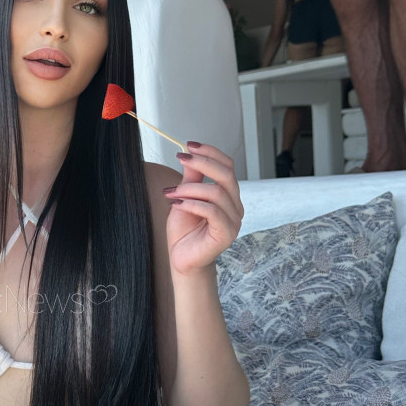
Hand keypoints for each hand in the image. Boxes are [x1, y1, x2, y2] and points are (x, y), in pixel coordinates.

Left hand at [164, 143, 243, 275]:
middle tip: (180, 158)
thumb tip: (190, 155)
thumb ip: (191, 179)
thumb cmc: (184, 232)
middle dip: (202, 163)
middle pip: (227, 175)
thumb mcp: (185, 198)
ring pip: (217, 192)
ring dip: (190, 188)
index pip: (228, 166)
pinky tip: (177, 204)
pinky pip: (212, 211)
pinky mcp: (226, 234)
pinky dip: (192, 204)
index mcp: (229, 195)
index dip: (210, 152)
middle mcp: (235, 206)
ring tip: (170, 193)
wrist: (182, 260)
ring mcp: (234, 221)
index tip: (188, 145)